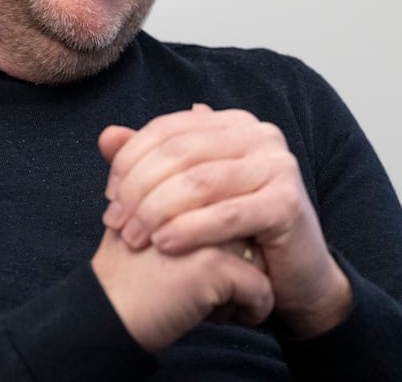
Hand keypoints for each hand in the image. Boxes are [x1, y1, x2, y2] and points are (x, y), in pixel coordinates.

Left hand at [99, 105, 352, 336]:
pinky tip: (165, 245)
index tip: (110, 195)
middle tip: (116, 221)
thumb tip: (106, 136)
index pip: (167, 131)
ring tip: (134, 238)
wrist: (294, 276)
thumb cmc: (238, 234)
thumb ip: (150, 163)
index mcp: (234, 125)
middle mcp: (260, 135)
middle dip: (139, 188)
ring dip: (157, 211)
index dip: (130, 160)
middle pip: (180, 153)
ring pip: (199, 182)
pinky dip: (190, 230)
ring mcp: (278, 165)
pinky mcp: (287, 202)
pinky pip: (226, 214)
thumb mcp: (190, 195)